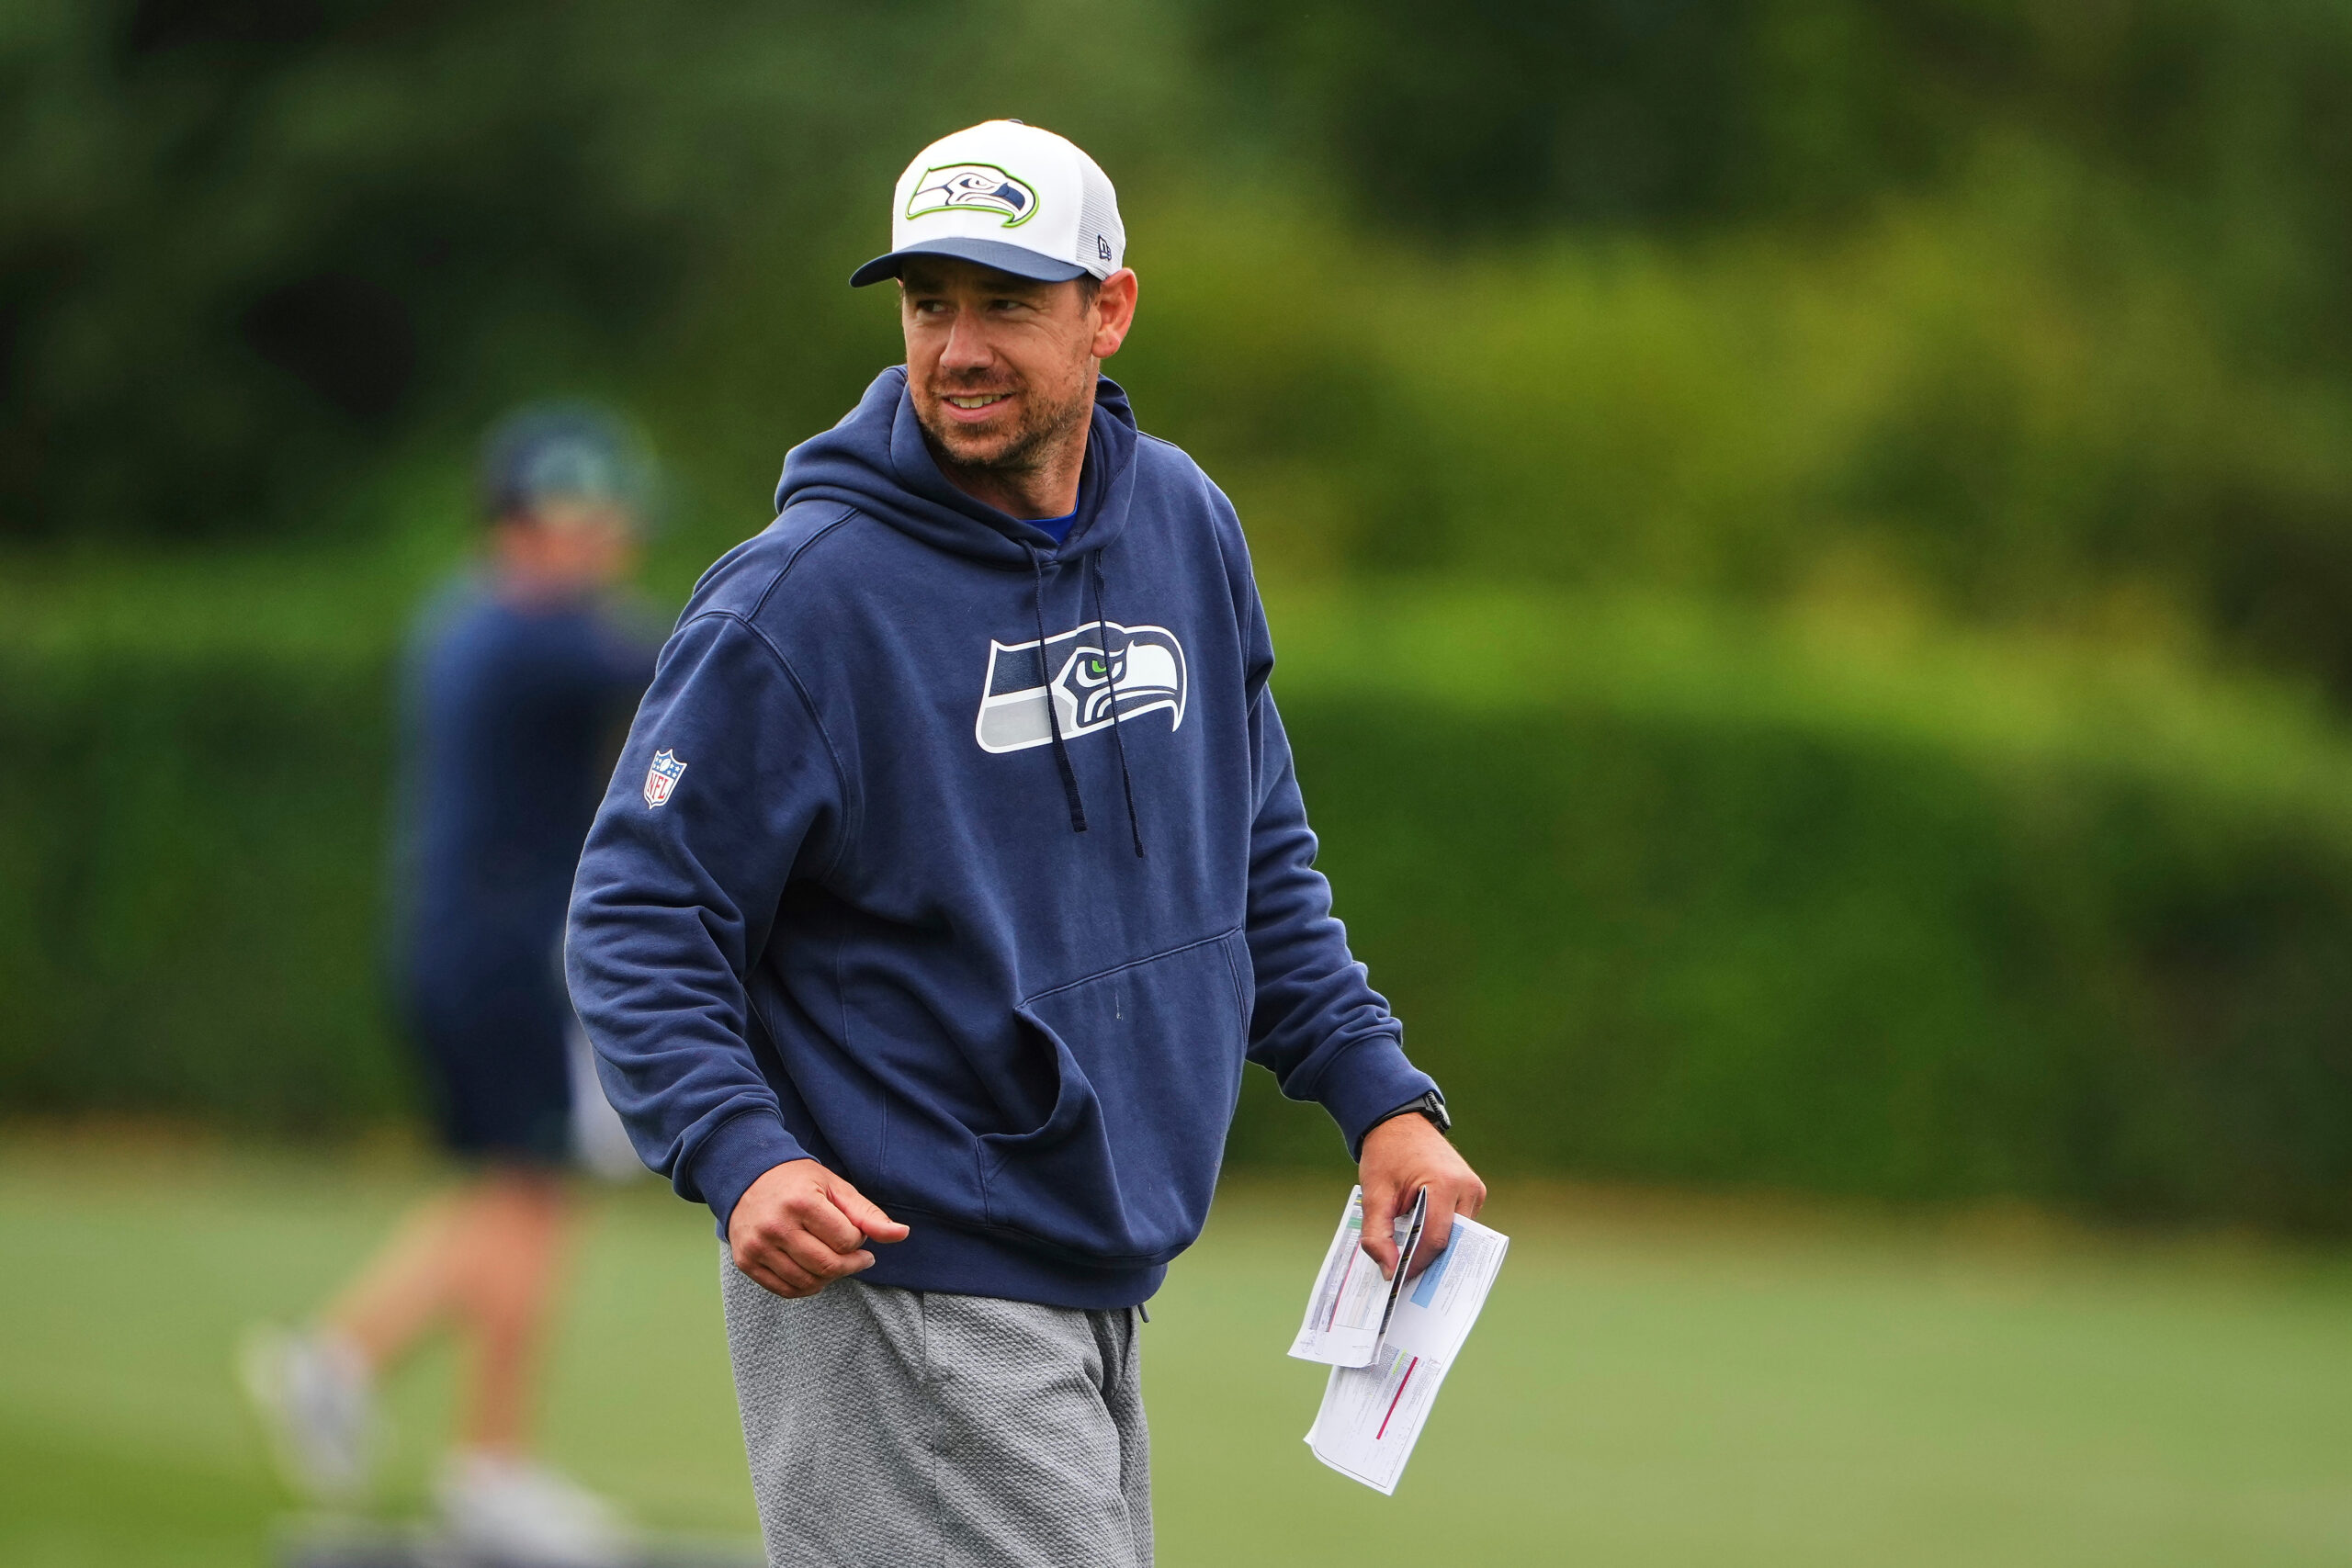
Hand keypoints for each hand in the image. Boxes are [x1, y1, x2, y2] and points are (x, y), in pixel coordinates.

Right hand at [727, 1158, 909, 1299]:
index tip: (855, 1232)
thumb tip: (902, 1234)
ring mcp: (757, 1246)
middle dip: (851, 1265)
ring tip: (834, 1262)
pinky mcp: (745, 1261)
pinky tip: (814, 1272)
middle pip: (827, 1266)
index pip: (846, 1240)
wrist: (747, 1177)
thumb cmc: (798, 1182)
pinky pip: (784, 1290)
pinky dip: (806, 1287)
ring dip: (829, 1278)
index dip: (858, 1240)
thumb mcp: (836, 1188)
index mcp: (801, 1202)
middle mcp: (776, 1226)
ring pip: (807, 1282)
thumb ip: (868, 1214)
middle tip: (857, 1257)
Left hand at [1358, 1112, 1485, 1280]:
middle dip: (1427, 1259)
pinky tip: (1419, 1238)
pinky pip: (1458, 1223)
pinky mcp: (1473, 1191)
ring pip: (1457, 1235)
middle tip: (1403, 1276)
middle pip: (1450, 1240)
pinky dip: (1440, 1232)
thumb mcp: (1373, 1194)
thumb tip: (1389, 1270)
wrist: (1400, 1123)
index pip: (1435, 1239)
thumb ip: (1377, 1234)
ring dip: (1434, 1246)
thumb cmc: (1386, 1154)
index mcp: (1446, 1184)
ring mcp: (1475, 1189)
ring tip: (1409, 1257)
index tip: (1398, 1278)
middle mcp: (1468, 1188)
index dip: (1417, 1263)